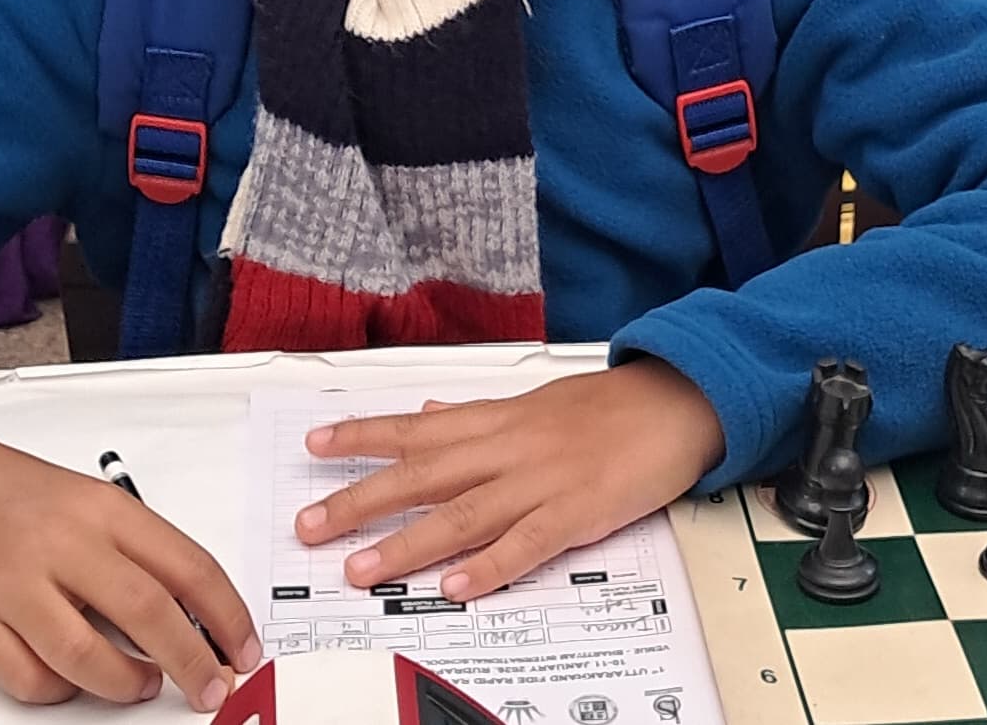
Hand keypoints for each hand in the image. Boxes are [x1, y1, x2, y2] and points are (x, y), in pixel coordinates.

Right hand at [0, 407, 260, 708]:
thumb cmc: (14, 493)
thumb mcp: (87, 500)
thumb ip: (135, 549)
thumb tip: (197, 615)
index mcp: (103, 507)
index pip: (187, 565)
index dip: (227, 615)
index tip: (245, 650)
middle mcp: (61, 542)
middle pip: (148, 612)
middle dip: (192, 662)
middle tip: (212, 688)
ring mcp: (13, 583)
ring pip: (87, 658)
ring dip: (127, 685)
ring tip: (142, 685)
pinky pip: (30, 678)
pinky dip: (62, 691)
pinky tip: (75, 679)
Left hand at [293, 360, 724, 599]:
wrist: (676, 403)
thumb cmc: (608, 406)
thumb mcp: (537, 400)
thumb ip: (480, 415)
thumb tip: (432, 414)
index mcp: (498, 418)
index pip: (417, 427)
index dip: (363, 436)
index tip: (314, 446)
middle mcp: (509, 447)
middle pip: (423, 475)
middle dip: (361, 500)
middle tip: (310, 525)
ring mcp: (541, 481)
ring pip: (462, 514)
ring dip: (408, 543)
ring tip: (362, 569)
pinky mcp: (577, 513)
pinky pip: (526, 543)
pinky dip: (489, 566)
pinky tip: (455, 586)